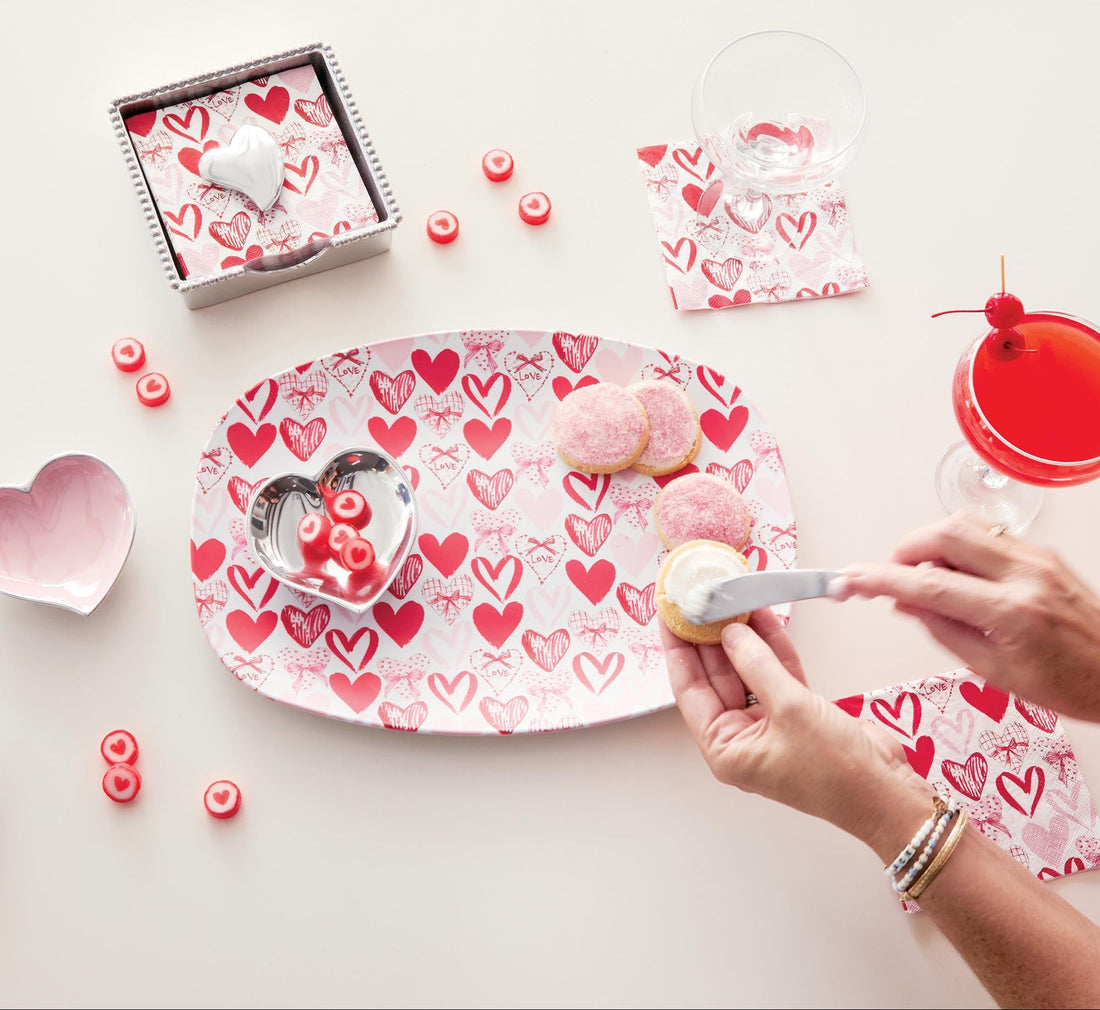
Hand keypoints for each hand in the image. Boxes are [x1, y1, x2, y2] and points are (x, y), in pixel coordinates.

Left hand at [662, 609, 931, 857]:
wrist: (890, 794)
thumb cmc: (837, 770)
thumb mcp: (791, 709)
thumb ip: (757, 665)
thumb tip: (730, 633)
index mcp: (725, 748)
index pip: (689, 689)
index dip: (678, 649)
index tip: (670, 614)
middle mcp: (741, 737)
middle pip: (715, 676)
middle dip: (710, 636)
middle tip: (700, 597)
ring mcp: (769, 724)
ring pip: (747, 670)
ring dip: (743, 636)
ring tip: (731, 595)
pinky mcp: (798, 712)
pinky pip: (776, 673)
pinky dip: (773, 646)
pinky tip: (764, 614)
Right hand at [840, 512, 1099, 719]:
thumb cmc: (1067, 683)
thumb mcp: (994, 671)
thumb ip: (943, 629)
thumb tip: (903, 602)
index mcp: (1012, 613)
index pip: (930, 585)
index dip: (882, 579)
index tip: (852, 578)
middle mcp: (1025, 575)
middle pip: (945, 535)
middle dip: (904, 550)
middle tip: (889, 575)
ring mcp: (1036, 557)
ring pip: (964, 525)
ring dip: (930, 543)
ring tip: (921, 574)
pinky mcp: (1042, 552)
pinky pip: (987, 534)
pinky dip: (958, 545)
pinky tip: (954, 572)